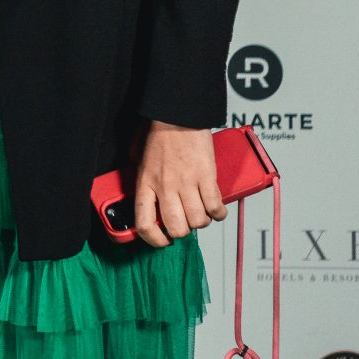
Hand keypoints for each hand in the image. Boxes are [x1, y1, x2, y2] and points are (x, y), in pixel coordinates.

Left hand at [130, 120, 224, 247]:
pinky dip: (219, 213)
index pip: (145, 224)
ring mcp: (186, 183)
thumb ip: (144, 183)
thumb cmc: (159, 137)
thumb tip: (150, 205)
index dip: (154, 240)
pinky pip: (215, 207)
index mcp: (145, 184)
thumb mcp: (139, 162)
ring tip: (201, 212)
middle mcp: (165, 187)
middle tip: (185, 223)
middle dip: (183, 232)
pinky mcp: (206, 177)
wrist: (177, 118)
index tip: (162, 241)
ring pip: (198, 221)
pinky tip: (216, 208)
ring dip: (202, 221)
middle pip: (176, 228)